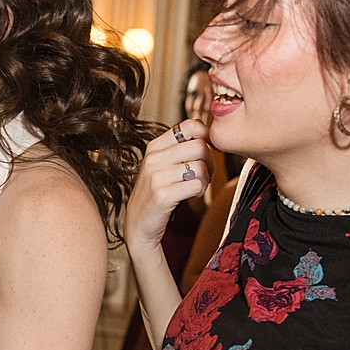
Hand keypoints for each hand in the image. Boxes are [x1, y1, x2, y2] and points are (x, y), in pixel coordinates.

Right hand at [124, 119, 211, 252]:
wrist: (139, 224)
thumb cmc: (157, 192)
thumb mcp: (162, 164)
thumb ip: (179, 146)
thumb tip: (203, 127)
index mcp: (154, 146)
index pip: (189, 126)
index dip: (206, 136)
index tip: (205, 151)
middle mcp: (153, 159)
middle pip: (200, 146)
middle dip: (210, 161)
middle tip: (205, 173)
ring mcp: (155, 177)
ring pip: (200, 167)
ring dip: (206, 179)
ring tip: (198, 186)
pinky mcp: (161, 196)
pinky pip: (196, 186)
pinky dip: (200, 192)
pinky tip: (192, 195)